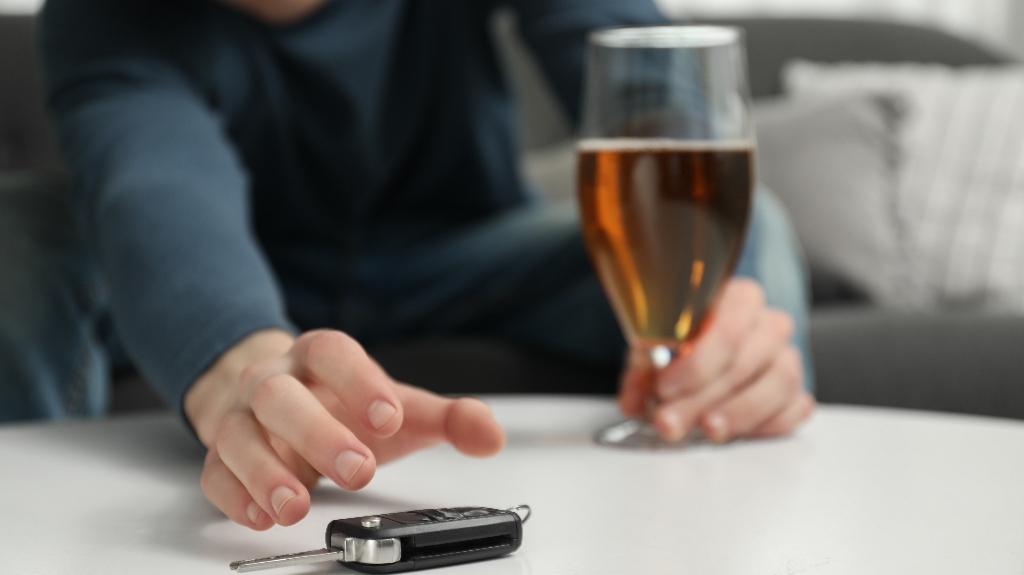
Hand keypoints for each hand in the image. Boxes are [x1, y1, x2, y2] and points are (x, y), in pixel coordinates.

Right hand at [184, 329, 504, 529]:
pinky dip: (234, 496)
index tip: (390, 416)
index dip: (360, 382)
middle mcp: (275, 381)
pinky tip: (261, 515)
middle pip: (282, 396)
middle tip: (358, 470)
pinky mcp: (221, 455)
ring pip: (240, 435)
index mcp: (320, 358)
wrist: (275, 400)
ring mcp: (243, 418)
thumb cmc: (341, 404)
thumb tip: (489, 434)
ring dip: (266, 472)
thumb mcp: (397, 407)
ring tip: (297, 507)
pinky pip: (215, 472)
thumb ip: (447, 419)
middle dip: (319, 433)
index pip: (334, 354)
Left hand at [618, 278, 814, 442]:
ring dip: (738, 414)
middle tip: (670, 421)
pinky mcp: (796, 391)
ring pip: (779, 384)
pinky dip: (770, 424)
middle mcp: (768, 325)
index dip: (696, 365)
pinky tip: (736, 433)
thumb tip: (634, 401)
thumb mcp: (652, 349)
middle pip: (745, 363)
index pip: (726, 329)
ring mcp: (786, 357)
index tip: (664, 388)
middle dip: (702, 399)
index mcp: (737, 299)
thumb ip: (642, 372)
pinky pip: (797, 407)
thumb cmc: (680, 344)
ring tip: (706, 430)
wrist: (702, 355)